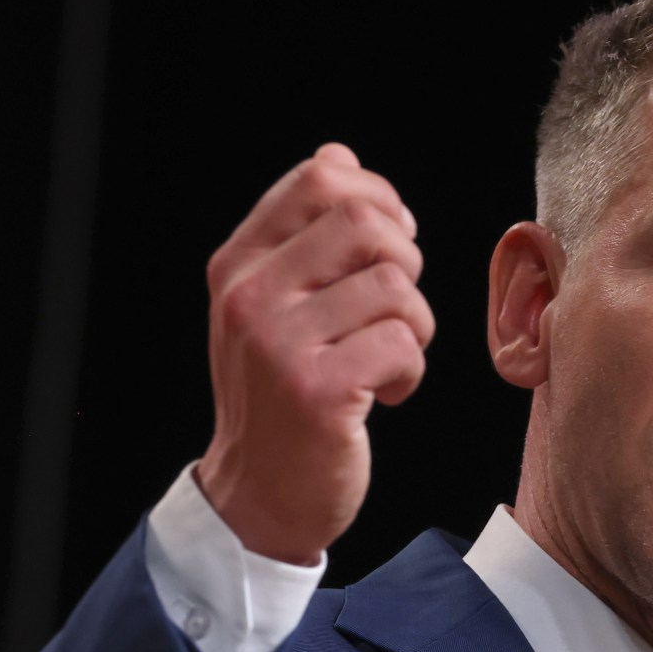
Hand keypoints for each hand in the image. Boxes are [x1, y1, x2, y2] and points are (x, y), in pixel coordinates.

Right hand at [195, 143, 433, 564]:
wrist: (259, 495)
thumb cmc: (280, 397)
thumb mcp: (271, 307)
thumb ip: (301, 236)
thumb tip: (339, 156)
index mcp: (238, 266)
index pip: (319, 178)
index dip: (379, 198)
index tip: (392, 244)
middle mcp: (250, 297)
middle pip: (366, 221)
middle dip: (405, 260)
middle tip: (395, 307)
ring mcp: (279, 343)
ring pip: (395, 286)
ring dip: (414, 324)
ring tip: (388, 358)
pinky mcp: (317, 391)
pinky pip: (403, 344)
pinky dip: (411, 370)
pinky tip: (387, 393)